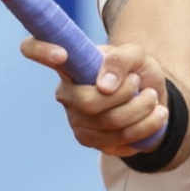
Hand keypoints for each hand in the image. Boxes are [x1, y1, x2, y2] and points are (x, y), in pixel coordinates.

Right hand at [22, 36, 171, 155]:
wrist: (152, 100)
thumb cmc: (136, 71)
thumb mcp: (135, 55)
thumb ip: (120, 60)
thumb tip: (104, 85)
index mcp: (69, 64)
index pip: (33, 48)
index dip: (40, 50)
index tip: (62, 55)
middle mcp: (66, 93)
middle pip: (89, 103)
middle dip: (125, 94)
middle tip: (139, 83)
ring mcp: (76, 120)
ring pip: (110, 123)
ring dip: (141, 109)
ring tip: (151, 97)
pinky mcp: (92, 141)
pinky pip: (121, 139)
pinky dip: (147, 126)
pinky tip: (156, 115)